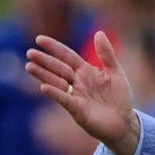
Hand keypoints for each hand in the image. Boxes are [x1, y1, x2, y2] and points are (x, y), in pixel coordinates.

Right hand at [25, 32, 140, 154]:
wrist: (124, 121)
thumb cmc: (119, 97)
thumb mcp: (115, 72)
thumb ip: (106, 54)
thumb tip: (98, 32)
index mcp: (86, 71)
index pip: (67, 56)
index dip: (55, 48)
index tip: (39, 39)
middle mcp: (78, 82)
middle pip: (59, 69)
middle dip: (45, 61)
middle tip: (30, 52)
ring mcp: (76, 96)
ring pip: (57, 83)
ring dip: (43, 75)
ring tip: (29, 66)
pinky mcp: (78, 110)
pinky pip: (65, 100)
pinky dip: (56, 93)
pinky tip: (44, 87)